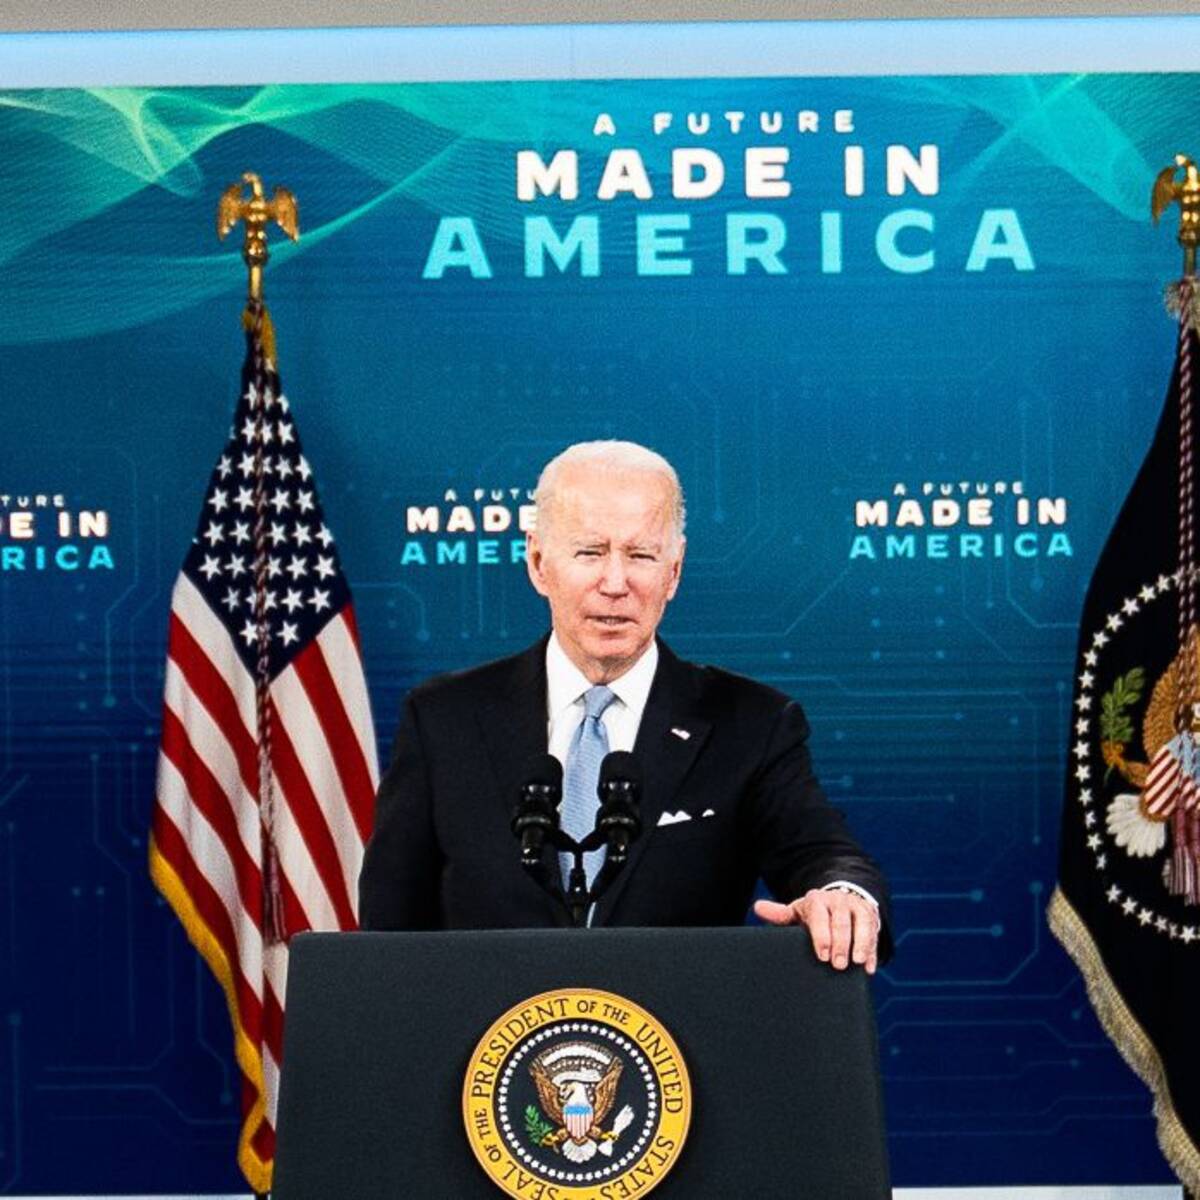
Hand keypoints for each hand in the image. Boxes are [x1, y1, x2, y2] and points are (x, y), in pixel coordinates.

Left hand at [754, 888, 879, 974]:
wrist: (839, 899)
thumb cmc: (814, 914)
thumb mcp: (797, 912)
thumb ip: (780, 914)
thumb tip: (757, 907)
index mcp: (817, 901)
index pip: (820, 916)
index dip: (822, 936)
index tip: (822, 955)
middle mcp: (838, 901)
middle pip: (842, 922)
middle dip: (841, 944)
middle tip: (838, 965)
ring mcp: (856, 907)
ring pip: (862, 924)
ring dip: (861, 944)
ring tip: (858, 963)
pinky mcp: (871, 916)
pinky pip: (875, 933)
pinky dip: (873, 951)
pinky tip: (869, 967)